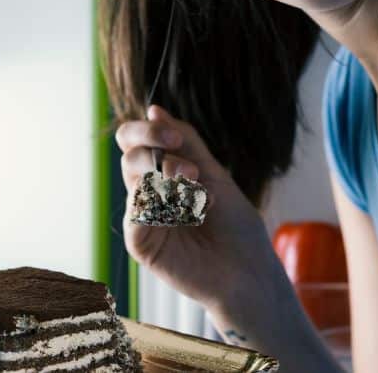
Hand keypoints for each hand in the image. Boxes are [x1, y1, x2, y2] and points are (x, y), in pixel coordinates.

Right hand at [115, 105, 277, 309]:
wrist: (248, 269)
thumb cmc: (235, 225)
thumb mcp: (212, 172)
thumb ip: (185, 141)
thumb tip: (153, 109)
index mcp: (161, 173)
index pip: (133, 140)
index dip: (146, 131)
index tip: (175, 138)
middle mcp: (147, 193)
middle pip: (129, 155)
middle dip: (158, 150)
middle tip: (191, 168)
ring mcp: (142, 218)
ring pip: (134, 178)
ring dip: (170, 179)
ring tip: (200, 197)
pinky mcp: (140, 243)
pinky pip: (137, 211)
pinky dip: (165, 205)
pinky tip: (190, 215)